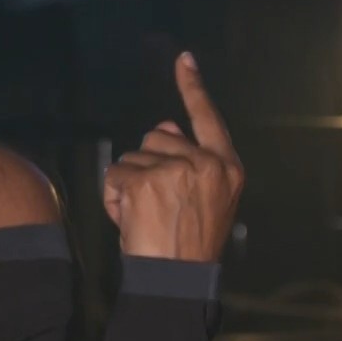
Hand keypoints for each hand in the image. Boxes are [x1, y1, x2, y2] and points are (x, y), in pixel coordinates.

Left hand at [102, 52, 243, 262]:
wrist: (177, 281)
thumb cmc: (188, 244)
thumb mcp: (202, 200)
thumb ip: (187, 160)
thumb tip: (165, 123)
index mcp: (227, 168)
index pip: (207, 118)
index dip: (193, 88)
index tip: (183, 59)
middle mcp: (206, 163)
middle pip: (156, 137)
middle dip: (147, 166)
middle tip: (157, 207)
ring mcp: (177, 170)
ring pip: (131, 157)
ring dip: (128, 185)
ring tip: (145, 219)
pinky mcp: (146, 180)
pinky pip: (114, 176)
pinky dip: (114, 198)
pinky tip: (130, 221)